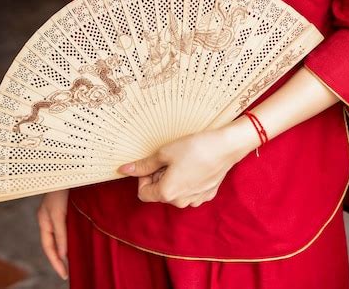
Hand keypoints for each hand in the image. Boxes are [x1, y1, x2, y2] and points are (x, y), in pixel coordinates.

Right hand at [36, 190, 68, 280]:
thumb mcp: (58, 212)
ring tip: (72, 261)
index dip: (55, 261)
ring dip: (65, 248)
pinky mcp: (67, 208)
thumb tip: (63, 253)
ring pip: (60, 236)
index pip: (48, 247)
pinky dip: (70, 237)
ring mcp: (57, 213)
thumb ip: (61, 232)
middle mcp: (49, 218)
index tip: (63, 274)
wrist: (68, 170)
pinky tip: (77, 240)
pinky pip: (67, 227)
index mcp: (44, 221)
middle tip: (66, 273)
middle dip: (58, 259)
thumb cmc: (60, 189)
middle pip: (53, 244)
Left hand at [116, 123, 254, 207]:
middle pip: (159, 192)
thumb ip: (143, 165)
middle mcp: (180, 202)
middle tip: (169, 158)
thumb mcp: (164, 153)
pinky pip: (190, 191)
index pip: (143, 193)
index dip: (144, 176)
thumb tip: (123, 170)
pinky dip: (188, 180)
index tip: (153, 162)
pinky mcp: (207, 195)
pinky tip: (196, 165)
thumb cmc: (193, 147)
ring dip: (174, 178)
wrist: (225, 146)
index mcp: (166, 193)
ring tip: (183, 160)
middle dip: (159, 176)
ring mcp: (195, 200)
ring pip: (175, 192)